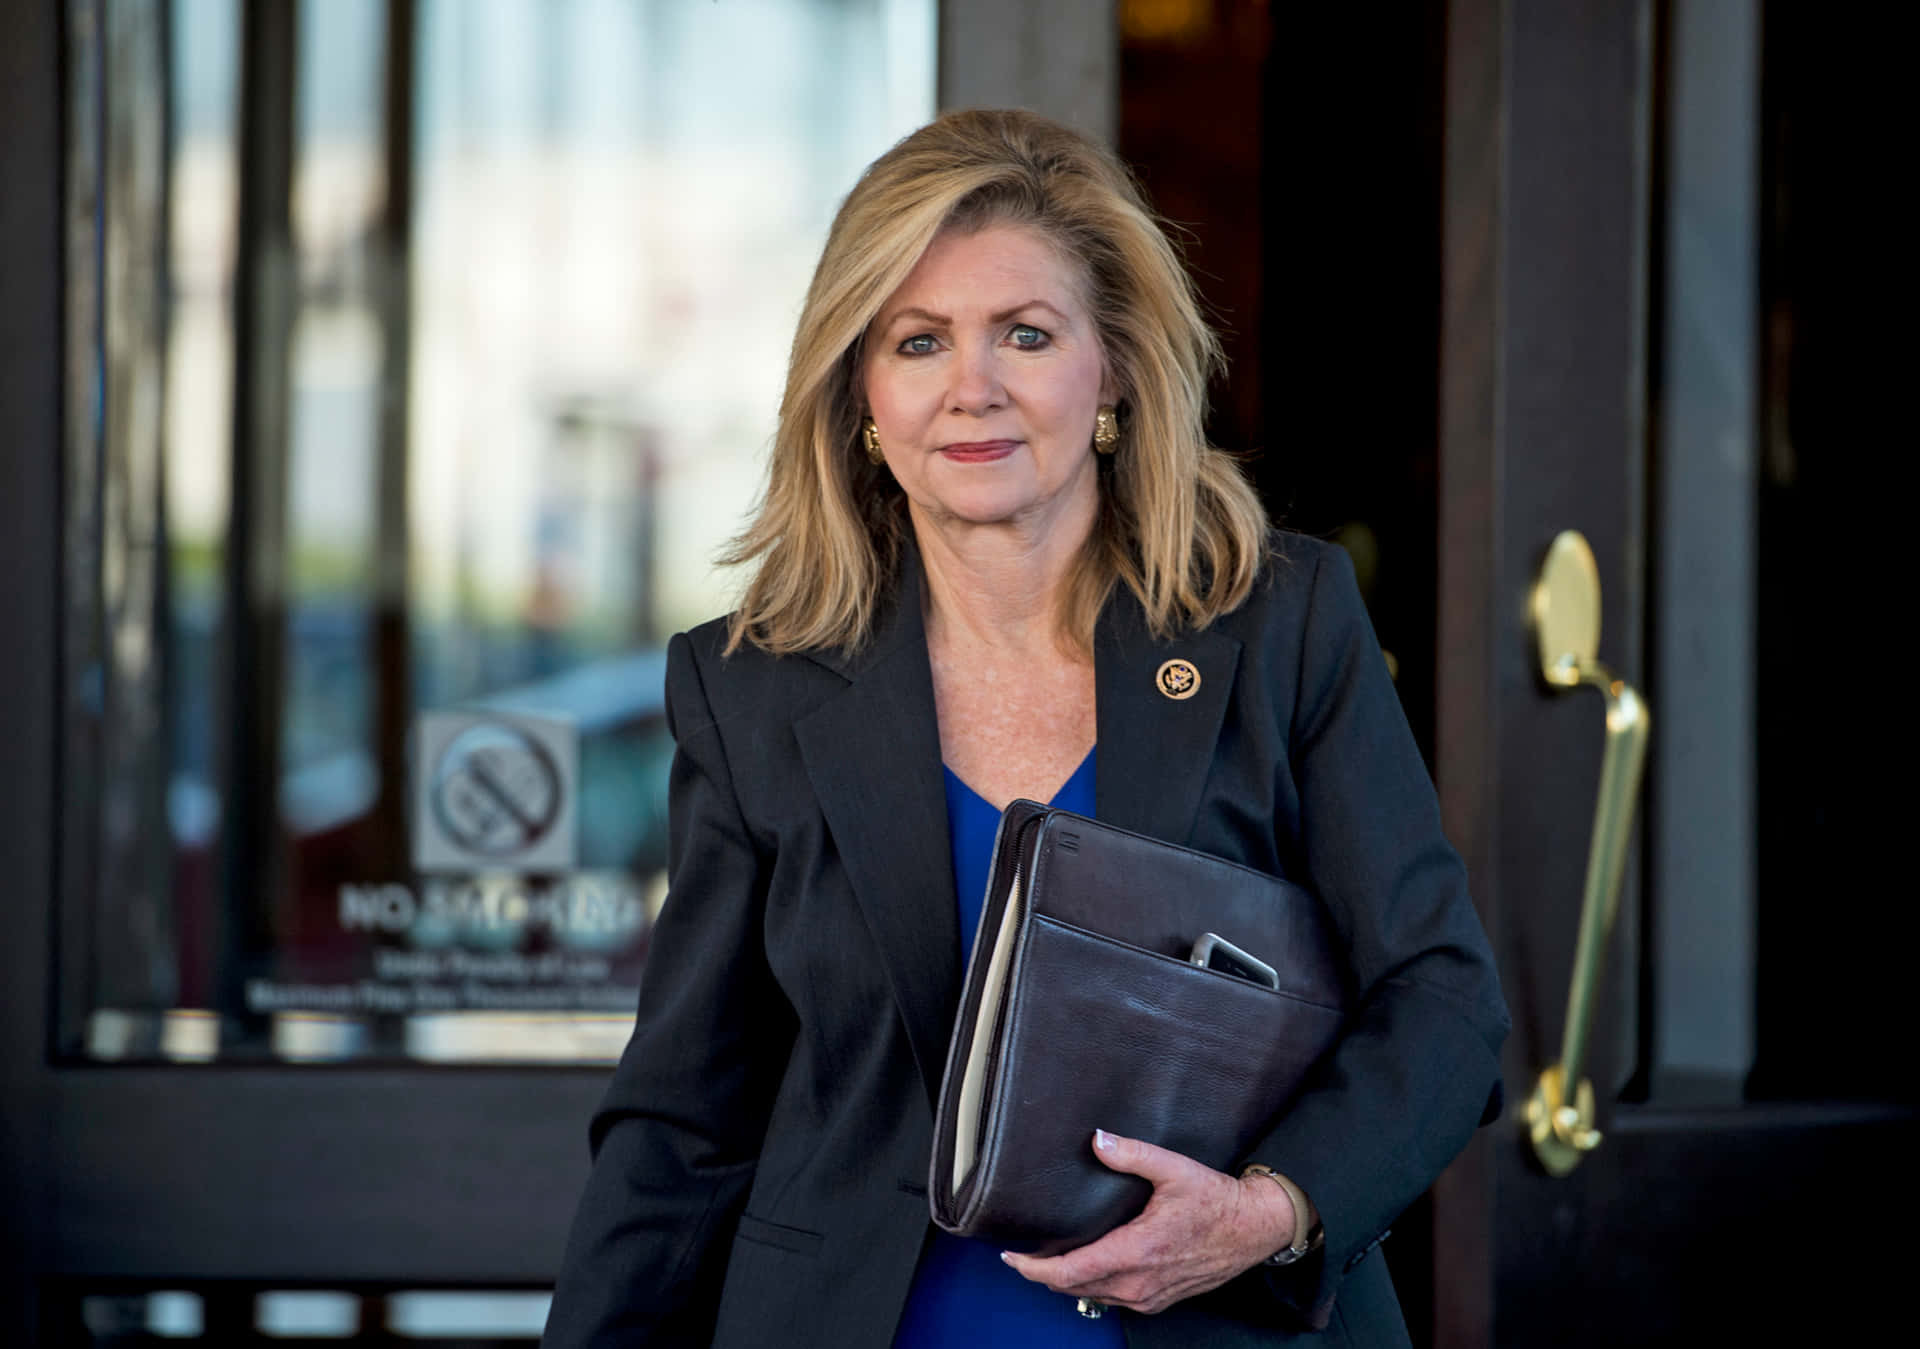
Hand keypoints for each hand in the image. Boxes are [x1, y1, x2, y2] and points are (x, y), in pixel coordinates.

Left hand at [999, 1129, 1296, 1315]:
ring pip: (1094, 1296)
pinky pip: (1114, 1299)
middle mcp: (1140, 1282)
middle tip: (1020, 1257)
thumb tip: (1098, 1141)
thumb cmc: (1216, 1201)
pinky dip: (1092, 1287)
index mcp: (1138, 1251)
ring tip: (1046, 1262)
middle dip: (1043, 1275)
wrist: (1253, 1228)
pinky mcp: (1160, 1299)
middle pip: (1074, 1289)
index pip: (1071, 1272)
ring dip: (1066, 1283)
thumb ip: (1132, 1154)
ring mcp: (1151, 1295)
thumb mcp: (1174, 1168)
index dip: (1035, 1268)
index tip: (1012, 1257)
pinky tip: (1084, 1270)